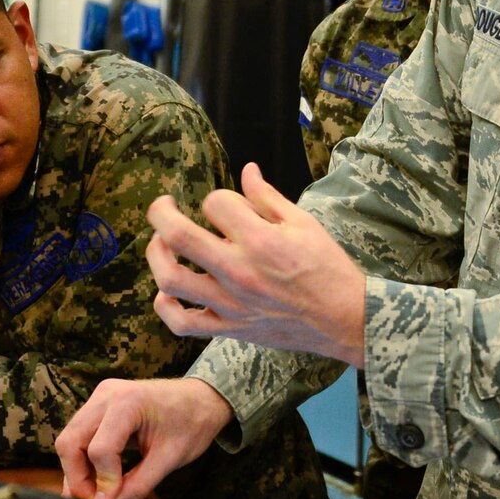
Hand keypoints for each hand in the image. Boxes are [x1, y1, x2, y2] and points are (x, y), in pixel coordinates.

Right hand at [55, 377, 233, 498]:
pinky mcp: (97, 405)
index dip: (103, 482)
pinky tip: (97, 479)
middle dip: (78, 478)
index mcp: (129, 402)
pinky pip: (78, 435)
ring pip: (69, 440)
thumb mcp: (170, 459)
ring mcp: (99, 397)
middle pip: (71, 443)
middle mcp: (107, 395)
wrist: (201, 398)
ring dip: (77, 470)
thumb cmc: (192, 423)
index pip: (100, 449)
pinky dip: (82, 460)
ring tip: (97, 494)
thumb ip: (138, 485)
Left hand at [144, 163, 367, 366]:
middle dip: (161, 212)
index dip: (218, 198)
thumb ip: (268, 197)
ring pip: (170, 278)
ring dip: (156, 255)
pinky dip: (165, 307)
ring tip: (162, 243)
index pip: (215, 203)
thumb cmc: (327, 267)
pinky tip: (167, 291)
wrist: (343, 319)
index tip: (228, 207)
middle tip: (164, 206)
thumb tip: (247, 170)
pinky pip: (181, 323)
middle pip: (177, 236)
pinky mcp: (228, 328)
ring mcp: (230, 303)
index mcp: (261, 241)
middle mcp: (239, 271)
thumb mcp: (304, 224)